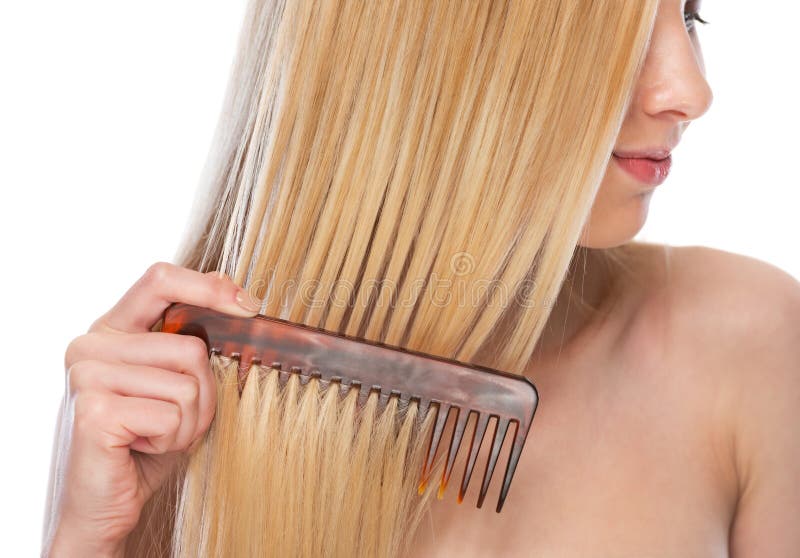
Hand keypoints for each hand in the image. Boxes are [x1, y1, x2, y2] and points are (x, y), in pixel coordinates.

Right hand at [44, 263, 260, 555]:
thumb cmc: (146, 441)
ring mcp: (87, 375)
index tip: (249, 305)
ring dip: (188, 421)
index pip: (161, 279)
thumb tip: (235, 292)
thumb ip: (192, 340)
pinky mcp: (94, 410)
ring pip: (186, 382)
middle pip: (189, 347)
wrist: (108, 502)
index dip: (209, 287)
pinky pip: (171, 414)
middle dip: (202, 394)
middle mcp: (91, 345)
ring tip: (156, 436)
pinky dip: (172, 440)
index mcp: (112, 329)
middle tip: (172, 421)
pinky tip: (142, 448)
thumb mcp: (177, 383)